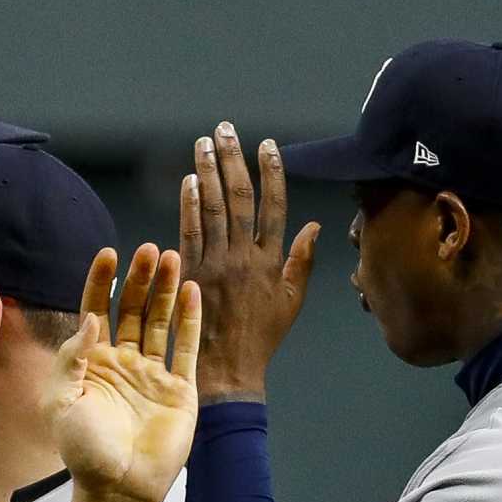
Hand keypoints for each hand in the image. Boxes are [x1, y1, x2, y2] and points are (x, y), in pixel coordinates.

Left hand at [45, 243, 199, 501]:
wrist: (118, 487)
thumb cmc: (84, 448)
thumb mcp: (61, 400)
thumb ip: (71, 356)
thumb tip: (91, 316)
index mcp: (92, 364)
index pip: (97, 312)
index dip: (102, 283)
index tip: (108, 254)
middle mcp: (124, 363)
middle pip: (134, 311)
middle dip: (140, 280)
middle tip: (149, 250)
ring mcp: (153, 375)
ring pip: (161, 323)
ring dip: (166, 291)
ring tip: (172, 259)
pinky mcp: (180, 389)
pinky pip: (186, 348)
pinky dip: (190, 320)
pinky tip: (192, 292)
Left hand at [178, 121, 320, 402]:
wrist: (226, 370)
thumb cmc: (260, 338)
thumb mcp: (290, 302)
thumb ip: (301, 260)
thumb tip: (314, 224)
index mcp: (271, 261)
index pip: (273, 205)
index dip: (271, 172)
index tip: (267, 146)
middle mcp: (242, 257)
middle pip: (238, 198)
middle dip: (232, 160)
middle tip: (224, 130)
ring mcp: (213, 264)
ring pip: (211, 209)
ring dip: (207, 172)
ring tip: (203, 144)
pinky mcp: (188, 274)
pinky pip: (187, 233)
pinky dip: (187, 206)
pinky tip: (188, 182)